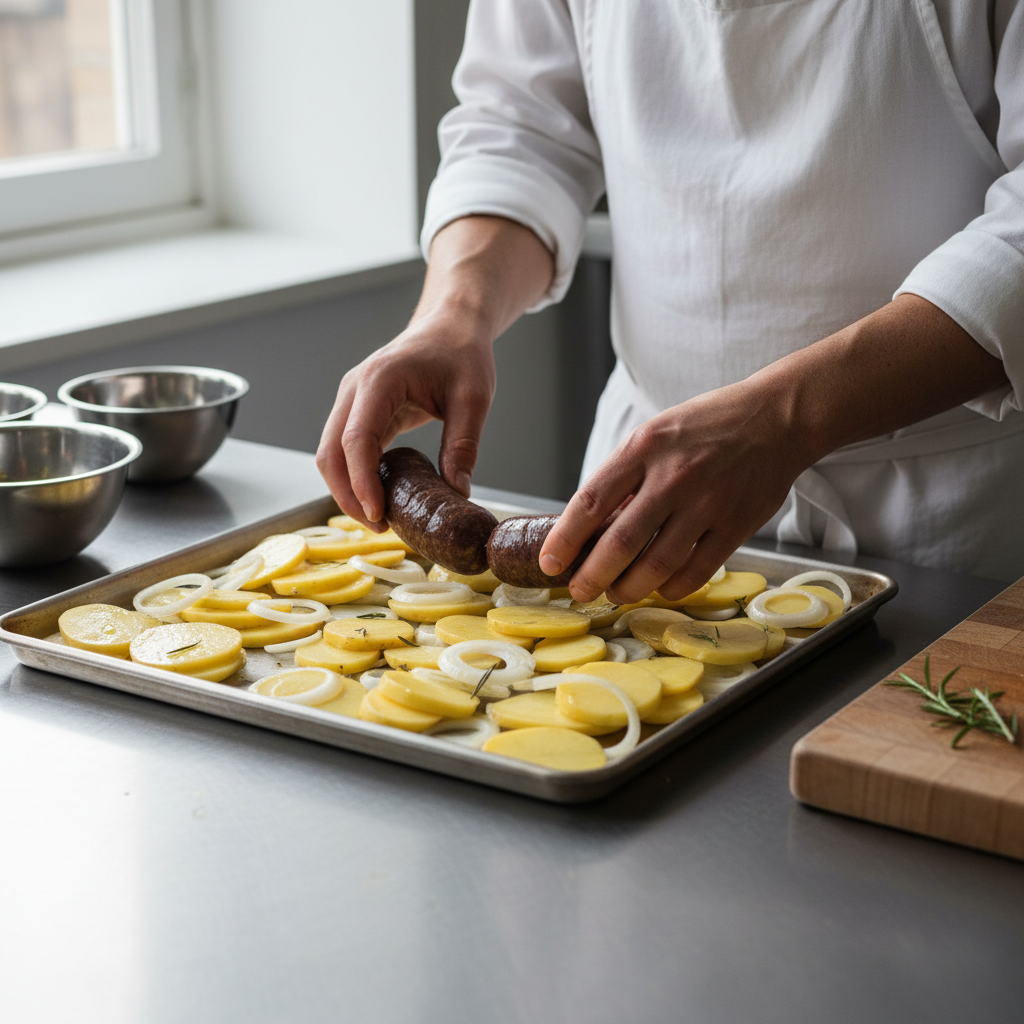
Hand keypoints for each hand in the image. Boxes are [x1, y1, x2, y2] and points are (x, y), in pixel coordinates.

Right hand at [316, 216, 554, 528]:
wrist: (451, 326)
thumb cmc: (462, 353)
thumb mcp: (474, 398)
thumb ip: (464, 445)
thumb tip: (457, 493)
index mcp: (380, 380)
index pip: (356, 440)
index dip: (362, 483)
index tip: (378, 515)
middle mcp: (355, 390)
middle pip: (330, 452)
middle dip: (347, 495)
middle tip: (380, 526)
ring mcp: (351, 401)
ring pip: (330, 455)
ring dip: (347, 489)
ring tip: (381, 518)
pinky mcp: (357, 412)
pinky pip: (344, 451)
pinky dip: (354, 477)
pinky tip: (380, 497)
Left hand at [539, 380, 806, 603]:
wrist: (777, 418)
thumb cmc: (708, 426)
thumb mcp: (656, 433)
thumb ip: (626, 475)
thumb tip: (591, 524)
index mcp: (645, 447)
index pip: (591, 500)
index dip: (565, 538)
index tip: (550, 561)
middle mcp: (674, 475)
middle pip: (621, 540)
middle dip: (593, 575)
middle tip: (580, 590)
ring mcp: (708, 502)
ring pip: (657, 563)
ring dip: (630, 588)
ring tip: (617, 593)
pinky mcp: (736, 524)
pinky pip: (696, 570)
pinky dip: (672, 587)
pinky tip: (660, 588)